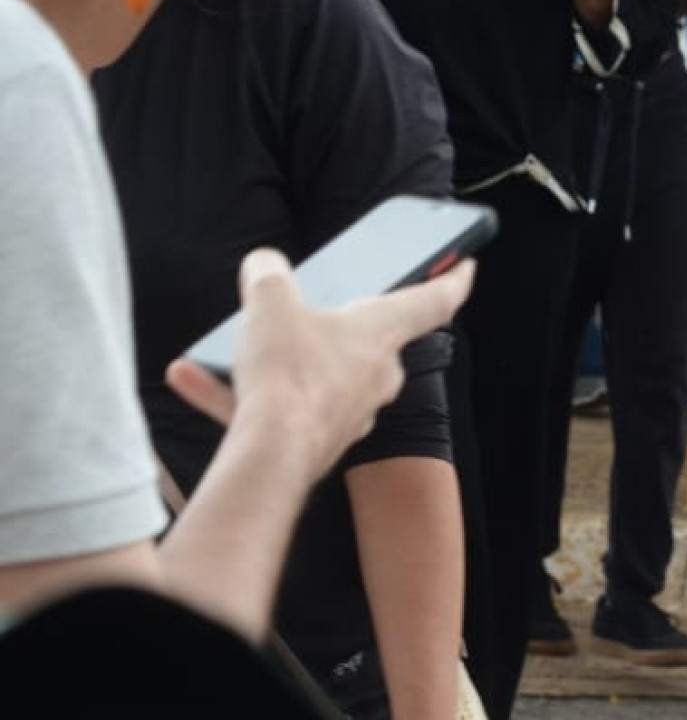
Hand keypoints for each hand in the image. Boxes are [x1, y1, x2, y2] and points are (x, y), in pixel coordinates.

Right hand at [165, 248, 476, 487]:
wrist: (270, 456)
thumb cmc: (285, 375)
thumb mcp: (269, 303)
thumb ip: (267, 274)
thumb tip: (262, 264)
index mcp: (381, 333)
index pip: (435, 299)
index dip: (452, 276)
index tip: (465, 263)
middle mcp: (376, 374)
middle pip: (370, 339)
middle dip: (345, 322)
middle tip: (320, 302)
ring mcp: (349, 410)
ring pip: (314, 373)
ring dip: (274, 358)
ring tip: (230, 342)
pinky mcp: (316, 439)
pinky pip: (276, 407)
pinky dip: (237, 393)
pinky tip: (189, 376)